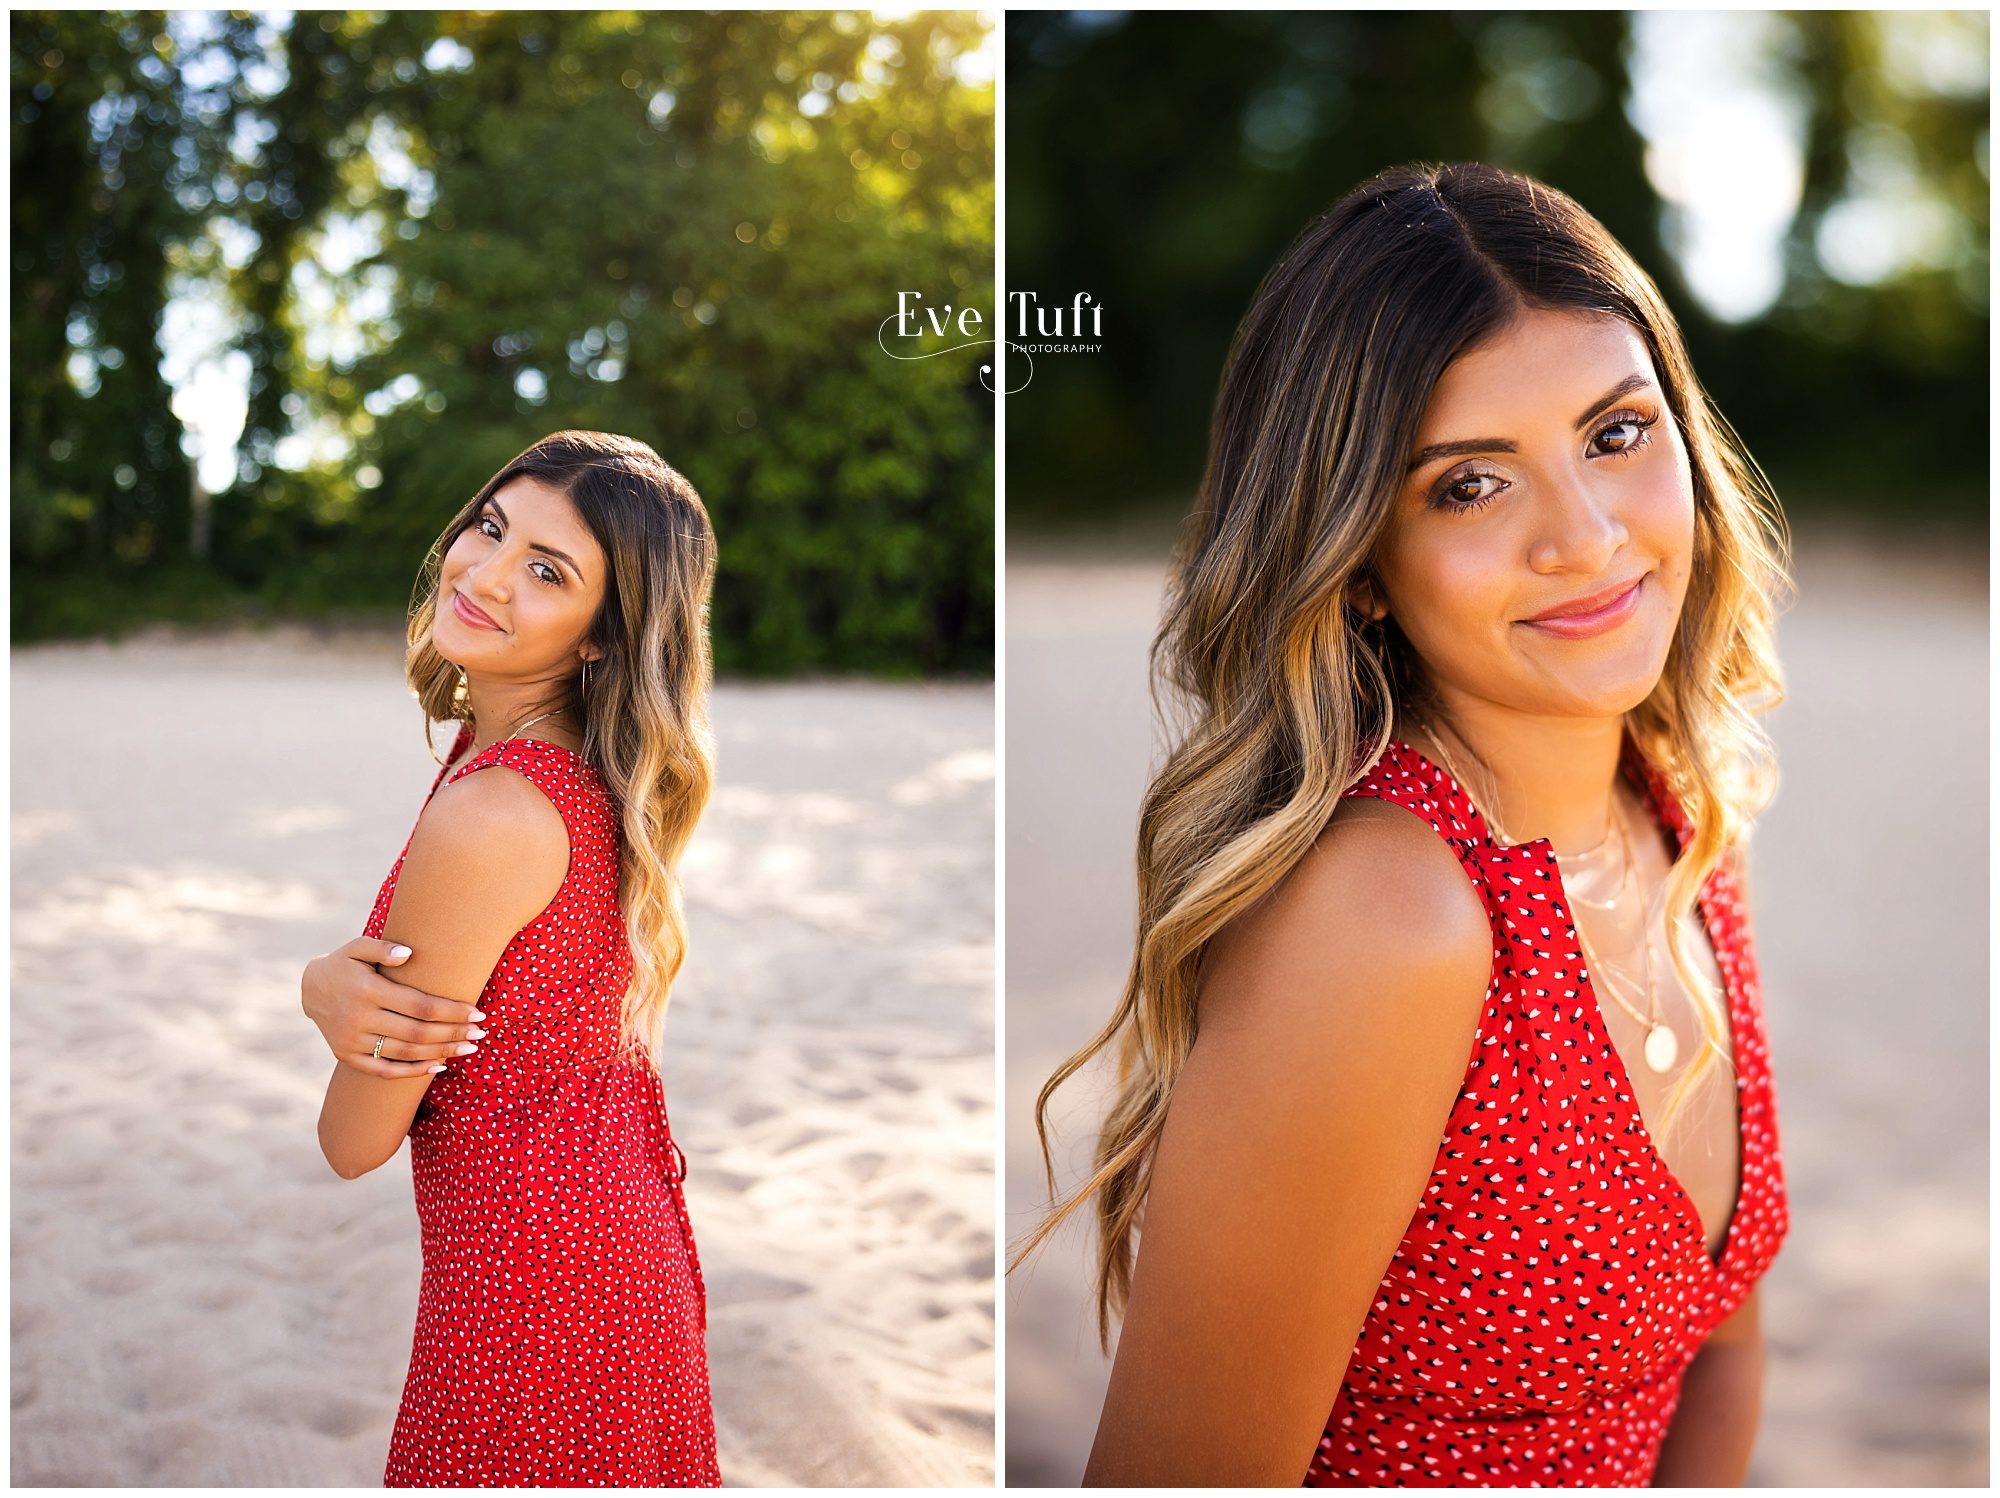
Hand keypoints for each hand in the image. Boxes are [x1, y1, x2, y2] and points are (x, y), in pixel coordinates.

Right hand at [300, 936, 484, 1078]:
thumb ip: (383, 948)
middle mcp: (359, 1019)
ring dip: (441, 1053)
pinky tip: (438, 1066)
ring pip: (405, 1053)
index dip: (451, 1012)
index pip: (419, 1006)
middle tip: (481, 1033)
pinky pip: (384, 1070)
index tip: (477, 1013)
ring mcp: (352, 1041)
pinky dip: (413, 1071)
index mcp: (368, 991)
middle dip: (454, 1034)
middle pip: (417, 1033)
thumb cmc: (345, 963)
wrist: (309, 989)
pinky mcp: (347, 1056)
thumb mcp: (357, 946)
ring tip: (469, 1048)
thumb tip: (408, 953)